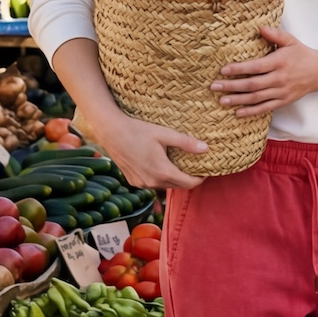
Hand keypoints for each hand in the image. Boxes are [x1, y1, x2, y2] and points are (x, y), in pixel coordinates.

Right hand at [87, 110, 205, 191]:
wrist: (111, 132)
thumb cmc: (138, 130)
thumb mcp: (165, 134)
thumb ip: (186, 143)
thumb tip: (206, 149)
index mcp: (162, 172)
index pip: (190, 184)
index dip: (201, 178)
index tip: (206, 169)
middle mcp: (152, 182)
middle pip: (179, 186)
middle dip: (189, 178)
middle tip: (196, 166)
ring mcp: (141, 184)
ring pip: (166, 185)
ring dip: (175, 178)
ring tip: (180, 164)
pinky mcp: (134, 181)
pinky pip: (153, 183)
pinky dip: (161, 178)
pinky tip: (162, 165)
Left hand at [212, 27, 317, 115]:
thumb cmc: (302, 54)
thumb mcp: (291, 41)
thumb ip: (274, 34)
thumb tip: (259, 27)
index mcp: (279, 62)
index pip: (255, 67)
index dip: (238, 69)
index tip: (223, 70)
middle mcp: (279, 79)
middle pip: (252, 84)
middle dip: (231, 86)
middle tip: (214, 86)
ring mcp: (281, 92)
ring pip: (256, 98)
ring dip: (237, 100)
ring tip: (222, 100)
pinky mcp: (283, 101)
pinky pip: (265, 108)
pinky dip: (251, 111)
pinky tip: (238, 112)